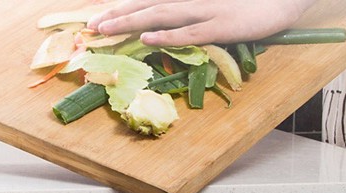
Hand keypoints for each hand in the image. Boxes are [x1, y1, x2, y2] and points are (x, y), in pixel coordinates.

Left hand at [87, 0, 318, 45]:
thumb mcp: (219, 8)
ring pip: (161, 14)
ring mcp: (208, 10)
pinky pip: (190, 31)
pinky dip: (168, 34)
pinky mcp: (223, 25)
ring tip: (105, 29)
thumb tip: (170, 28)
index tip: (100, 17)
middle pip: (148, 4)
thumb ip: (195, 17)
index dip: (126, 7)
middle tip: (91, 27)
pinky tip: (147, 36)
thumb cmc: (255, 4)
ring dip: (131, 21)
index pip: (152, 0)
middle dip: (117, 15)